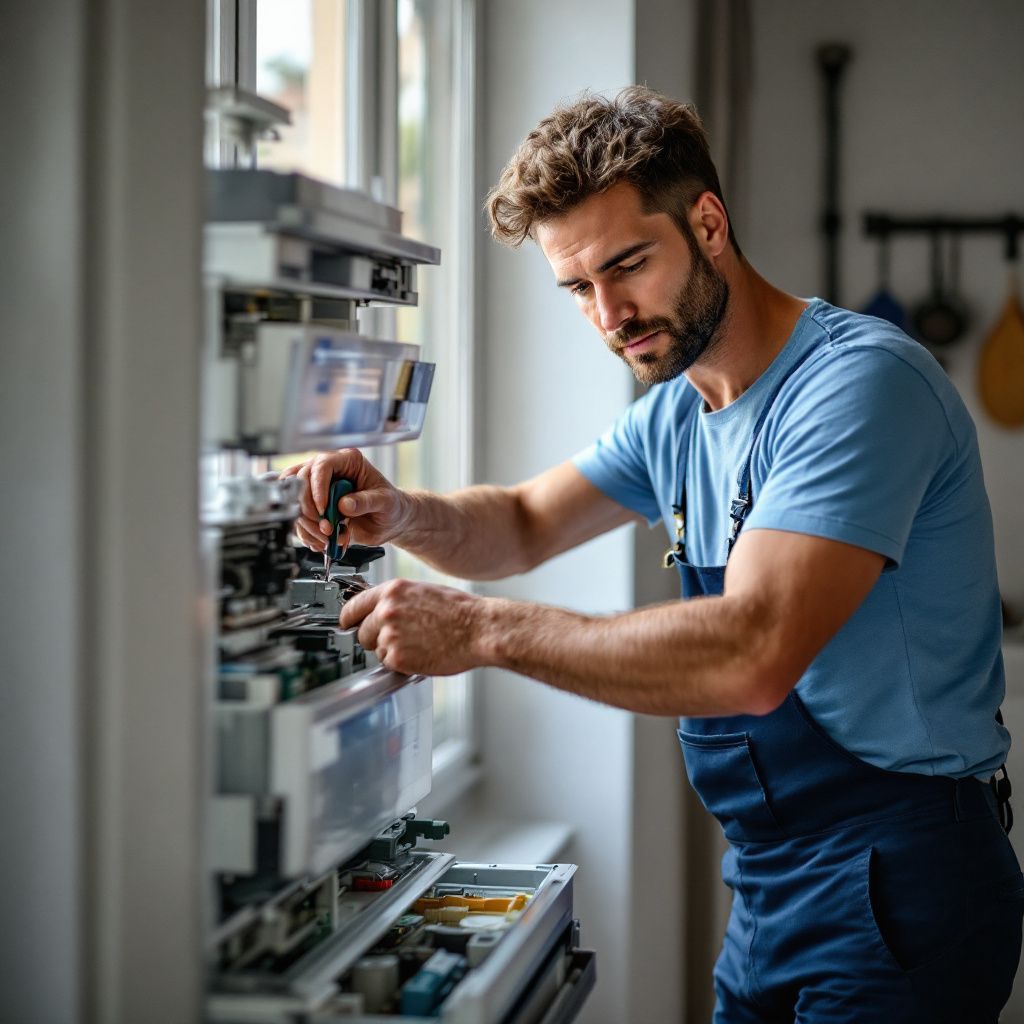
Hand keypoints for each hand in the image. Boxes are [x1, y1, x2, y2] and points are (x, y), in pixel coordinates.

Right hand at [279, 449, 409, 551]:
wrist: (390, 522)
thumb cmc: (391, 506)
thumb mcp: (385, 502)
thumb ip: (367, 501)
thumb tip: (345, 504)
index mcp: (349, 461)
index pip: (322, 465)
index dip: (318, 488)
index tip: (325, 509)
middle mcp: (331, 471)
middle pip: (301, 481)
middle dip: (310, 509)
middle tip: (327, 528)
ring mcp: (320, 489)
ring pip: (296, 500)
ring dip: (308, 524)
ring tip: (328, 538)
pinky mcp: (315, 507)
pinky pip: (299, 518)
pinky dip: (307, 533)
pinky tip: (323, 541)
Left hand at [339, 578, 489, 676]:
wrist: (479, 629)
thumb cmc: (460, 612)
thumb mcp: (423, 592)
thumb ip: (397, 601)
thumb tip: (381, 610)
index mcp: (393, 591)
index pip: (354, 606)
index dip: (349, 619)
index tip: (347, 625)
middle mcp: (387, 611)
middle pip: (362, 632)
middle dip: (375, 639)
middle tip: (399, 640)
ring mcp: (390, 635)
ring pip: (377, 650)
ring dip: (392, 652)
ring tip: (419, 645)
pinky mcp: (397, 657)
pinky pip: (389, 665)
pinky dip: (402, 665)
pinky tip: (421, 655)